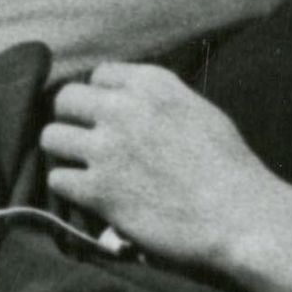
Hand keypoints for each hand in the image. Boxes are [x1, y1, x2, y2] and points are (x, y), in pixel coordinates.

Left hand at [39, 61, 291, 291]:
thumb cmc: (230, 168)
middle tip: (87, 142)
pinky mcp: (99, 190)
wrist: (241, 216)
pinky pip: (57, 178)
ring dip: (64, 153)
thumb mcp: (198, 111)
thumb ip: (158, 100)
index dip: (101, 97)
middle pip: (65, 100)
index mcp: (152, 84)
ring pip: (51, 137)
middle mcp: (124, 109)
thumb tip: (129, 99)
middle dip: (73, 120)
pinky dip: (69, 188)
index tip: (109, 118)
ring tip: (83, 168)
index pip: (99, 75)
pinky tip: (89, 195)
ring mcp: (108, 149)